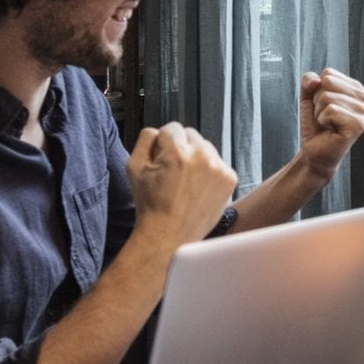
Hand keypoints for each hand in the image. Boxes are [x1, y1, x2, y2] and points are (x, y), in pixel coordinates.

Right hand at [127, 122, 237, 247]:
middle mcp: (202, 157)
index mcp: (177, 153)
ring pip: (206, 147)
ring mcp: (219, 168)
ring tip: (185, 180)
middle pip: (191, 134)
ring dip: (196, 157)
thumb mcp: (133, 168)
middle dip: (181, 147)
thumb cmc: (150, 205)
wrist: (169, 235)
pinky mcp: (230, 179)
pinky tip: (197, 187)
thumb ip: (145, 140)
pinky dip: (209, 170)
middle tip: (172, 170)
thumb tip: (158, 130)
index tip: (161, 157)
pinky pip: (218, 162)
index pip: (172, 127)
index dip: (163, 142)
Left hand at [296, 68, 363, 176]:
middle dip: (318, 100)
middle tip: (325, 116)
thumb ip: (309, 81)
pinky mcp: (358, 125)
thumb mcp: (308, 97)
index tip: (324, 106)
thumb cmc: (315, 124)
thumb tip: (317, 79)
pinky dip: (323, 120)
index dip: (318, 90)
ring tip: (327, 124)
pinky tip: (330, 129)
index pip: (328, 73)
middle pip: (328, 82)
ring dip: (319, 112)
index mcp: (356, 88)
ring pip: (327, 97)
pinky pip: (330, 110)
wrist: (315, 150)